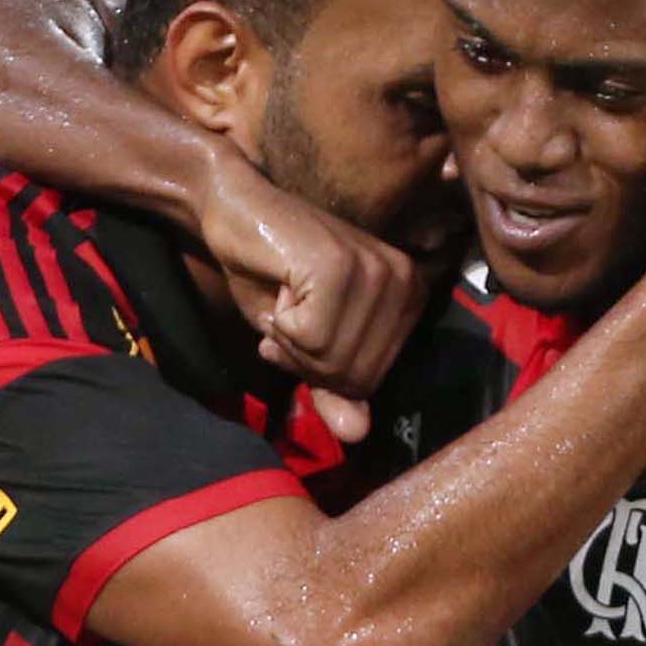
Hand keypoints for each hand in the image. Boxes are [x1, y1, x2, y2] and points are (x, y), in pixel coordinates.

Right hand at [195, 149, 423, 442]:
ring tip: (285, 296)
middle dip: (304, 359)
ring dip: (289, 340)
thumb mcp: (304, 344)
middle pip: (355, 377)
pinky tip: (280, 285)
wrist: (235, 210)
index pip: (370, 382)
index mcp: (409, 299)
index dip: (321, 370)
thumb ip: (334, 386)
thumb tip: (356, 435)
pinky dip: (280, 324)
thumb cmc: (271, 275)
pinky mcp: (342, 266)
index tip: (299, 327)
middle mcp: (405, 282)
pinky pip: (311, 338)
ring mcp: (377, 272)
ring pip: (332, 360)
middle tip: (288, 313)